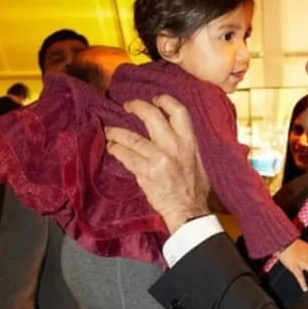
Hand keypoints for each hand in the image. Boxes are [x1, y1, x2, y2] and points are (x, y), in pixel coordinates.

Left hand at [105, 95, 209, 232]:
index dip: (165, 101)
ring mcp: (159, 158)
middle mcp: (174, 146)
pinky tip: (112, 148)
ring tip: (110, 131)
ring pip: (132, 137)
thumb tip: (173, 133)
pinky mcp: (146, 172)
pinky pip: (125, 155)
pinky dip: (116, 150)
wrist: (188, 210)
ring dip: (117, 132)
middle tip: (127, 106)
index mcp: (190, 142)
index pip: (179, 112)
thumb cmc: (194, 188)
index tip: (155, 98)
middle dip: (137, 107)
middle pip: (152, 116)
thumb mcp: (198, 161)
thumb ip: (186, 145)